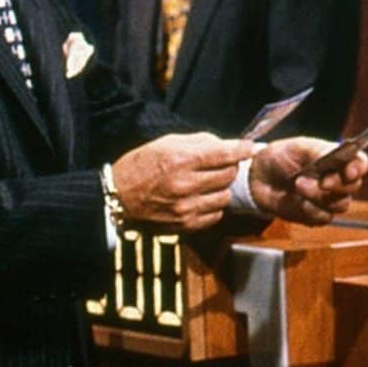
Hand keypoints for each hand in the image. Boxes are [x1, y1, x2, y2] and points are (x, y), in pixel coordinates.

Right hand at [110, 133, 249, 230]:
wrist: (119, 196)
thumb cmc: (142, 165)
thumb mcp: (166, 143)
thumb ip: (198, 143)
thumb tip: (224, 144)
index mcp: (180, 160)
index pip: (222, 154)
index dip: (240, 149)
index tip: (249, 147)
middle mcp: (186, 185)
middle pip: (228, 175)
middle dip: (228, 167)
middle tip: (219, 165)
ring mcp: (187, 207)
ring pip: (225, 196)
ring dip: (221, 188)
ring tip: (207, 183)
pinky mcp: (186, 224)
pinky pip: (216, 214)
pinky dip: (213, 206)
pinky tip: (200, 198)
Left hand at [249, 136, 367, 224]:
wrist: (258, 177)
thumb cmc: (280, 157)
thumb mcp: (299, 146)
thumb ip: (320, 151)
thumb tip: (338, 155)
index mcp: (337, 159)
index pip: (360, 163)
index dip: (359, 168)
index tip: (349, 171)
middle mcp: (337, 180)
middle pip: (353, 187)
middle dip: (337, 184)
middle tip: (320, 181)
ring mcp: (328, 200)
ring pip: (339, 205)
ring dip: (318, 196)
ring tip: (298, 185)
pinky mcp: (317, 216)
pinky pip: (323, 218)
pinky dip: (309, 209)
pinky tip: (296, 200)